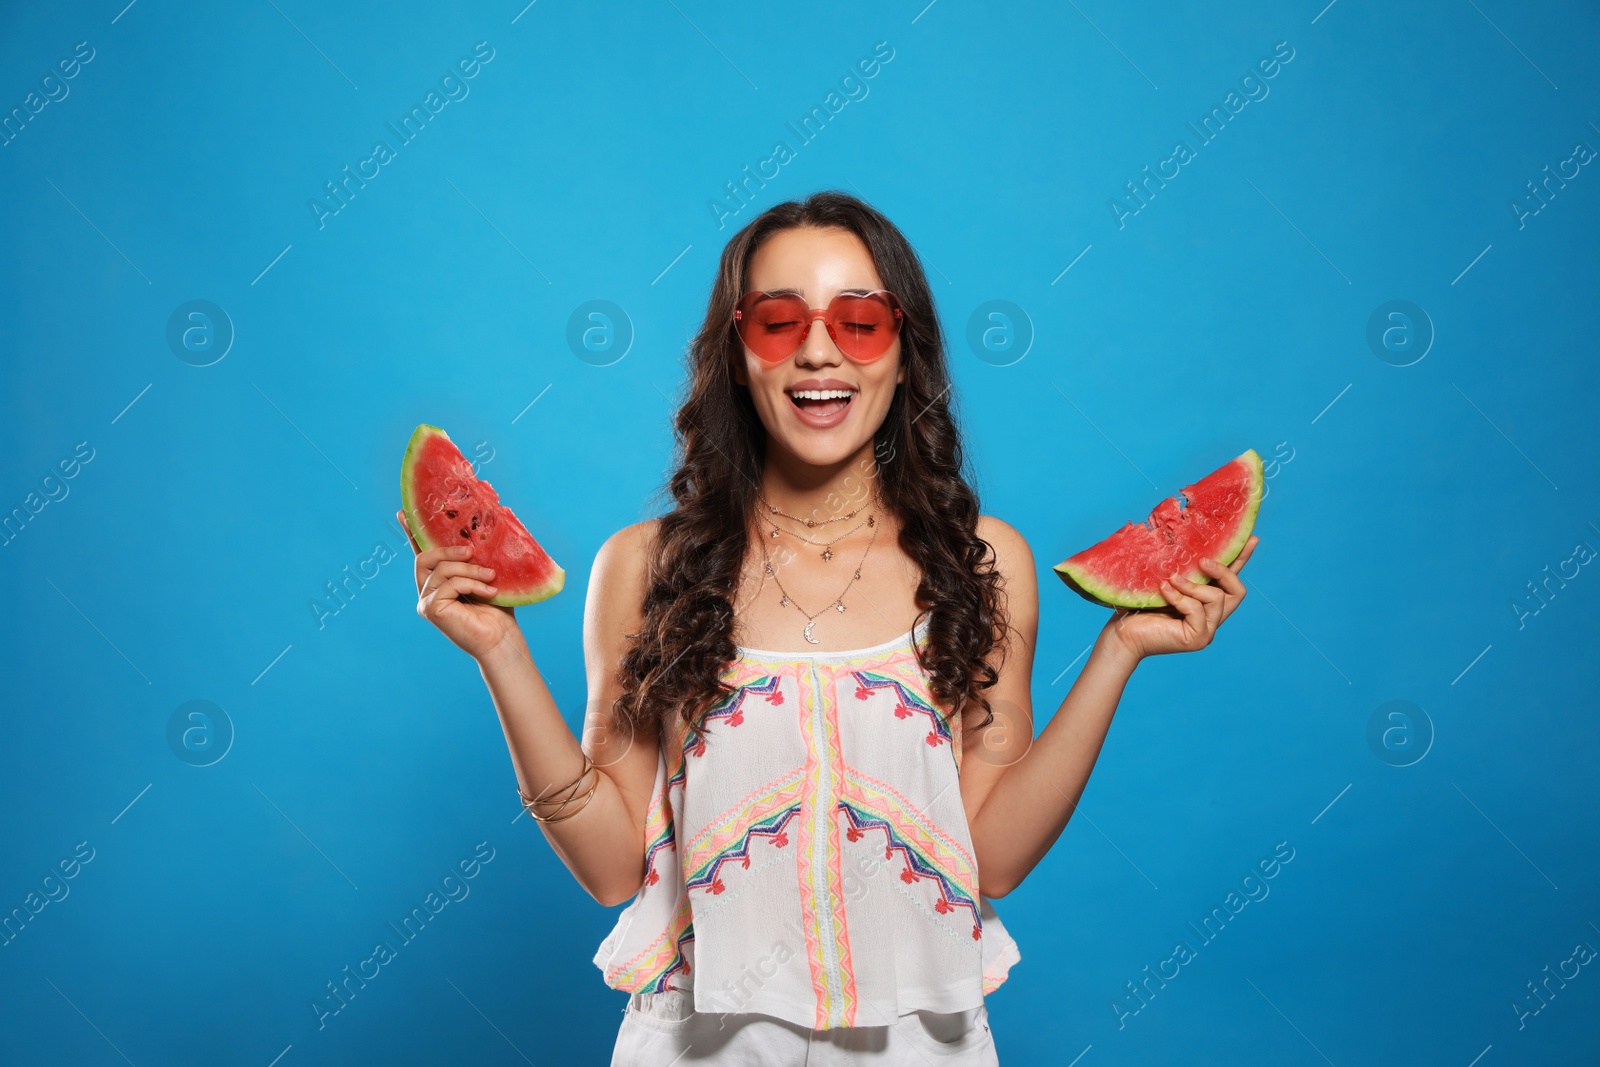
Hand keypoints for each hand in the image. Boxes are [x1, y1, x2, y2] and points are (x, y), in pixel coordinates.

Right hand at [398, 509, 521, 659]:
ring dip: (470, 570)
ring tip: (491, 576)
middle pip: (425, 557)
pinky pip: (449, 584)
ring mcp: (426, 601)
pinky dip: (471, 584)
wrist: (502, 639)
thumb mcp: (486, 576)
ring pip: (442, 570)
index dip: (412, 533)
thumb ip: (476, 558)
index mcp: (439, 581)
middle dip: (449, 550)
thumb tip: (477, 533)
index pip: (422, 553)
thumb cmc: (498, 610)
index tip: (404, 512)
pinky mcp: (430, 609)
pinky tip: (488, 592)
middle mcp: (427, 590)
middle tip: (472, 552)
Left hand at [1102, 535, 1258, 662]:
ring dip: (1193, 586)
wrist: (1122, 632)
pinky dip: (1179, 598)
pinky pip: (1197, 609)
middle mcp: (1211, 616)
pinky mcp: (1198, 638)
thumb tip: (1186, 534)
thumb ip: (1181, 566)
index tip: (1252, 538)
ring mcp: (1207, 630)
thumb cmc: (1140, 605)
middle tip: (1203, 561)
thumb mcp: (1166, 579)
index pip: (1231, 580)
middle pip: (1237, 591)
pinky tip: (1164, 592)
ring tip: (1171, 580)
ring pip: (1216, 598)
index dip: (1242, 559)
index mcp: (1205, 601)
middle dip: (1223, 571)